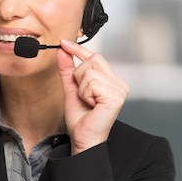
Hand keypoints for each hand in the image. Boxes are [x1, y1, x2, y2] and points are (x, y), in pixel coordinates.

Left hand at [57, 39, 128, 153]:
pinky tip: (92, 105)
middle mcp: (119, 83)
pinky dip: (86, 94)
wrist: (83, 138)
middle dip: (79, 75)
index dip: (78, 49)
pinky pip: (92, 82)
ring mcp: (119, 89)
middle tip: (82, 94)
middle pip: (93, 59)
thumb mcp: (71, 89)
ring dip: (82, 88)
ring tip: (88, 102)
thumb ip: (67, 70)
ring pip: (90, 71)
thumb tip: (62, 51)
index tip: (64, 42)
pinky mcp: (116, 96)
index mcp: (111, 80)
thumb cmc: (80, 118)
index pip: (95, 56)